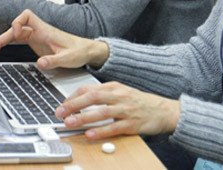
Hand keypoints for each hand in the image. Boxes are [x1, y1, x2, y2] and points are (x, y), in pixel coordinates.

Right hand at [0, 9, 109, 69]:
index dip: (18, 22)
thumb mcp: (68, 58)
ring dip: (1, 41)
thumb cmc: (79, 51)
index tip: (16, 33)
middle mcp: (38, 31)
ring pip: (14, 34)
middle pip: (15, 28)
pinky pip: (18, 41)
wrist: (87, 51)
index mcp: (45, 30)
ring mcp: (36, 36)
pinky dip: (8, 44)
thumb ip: (54, 60)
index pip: (27, 15)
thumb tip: (39, 63)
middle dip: (2, 37)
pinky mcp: (35, 42)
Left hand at [55, 82, 180, 139]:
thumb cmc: (137, 102)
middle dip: (73, 105)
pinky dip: (101, 131)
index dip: (72, 96)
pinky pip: (114, 127)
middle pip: (92, 98)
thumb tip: (78, 100)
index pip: (88, 89)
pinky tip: (90, 134)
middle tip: (59, 112)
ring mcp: (126, 110)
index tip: (61, 104)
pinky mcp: (132, 124)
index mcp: (112, 87)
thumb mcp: (119, 92)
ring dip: (83, 118)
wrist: (162, 110)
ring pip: (101, 112)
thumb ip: (101, 95)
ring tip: (70, 123)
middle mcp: (118, 96)